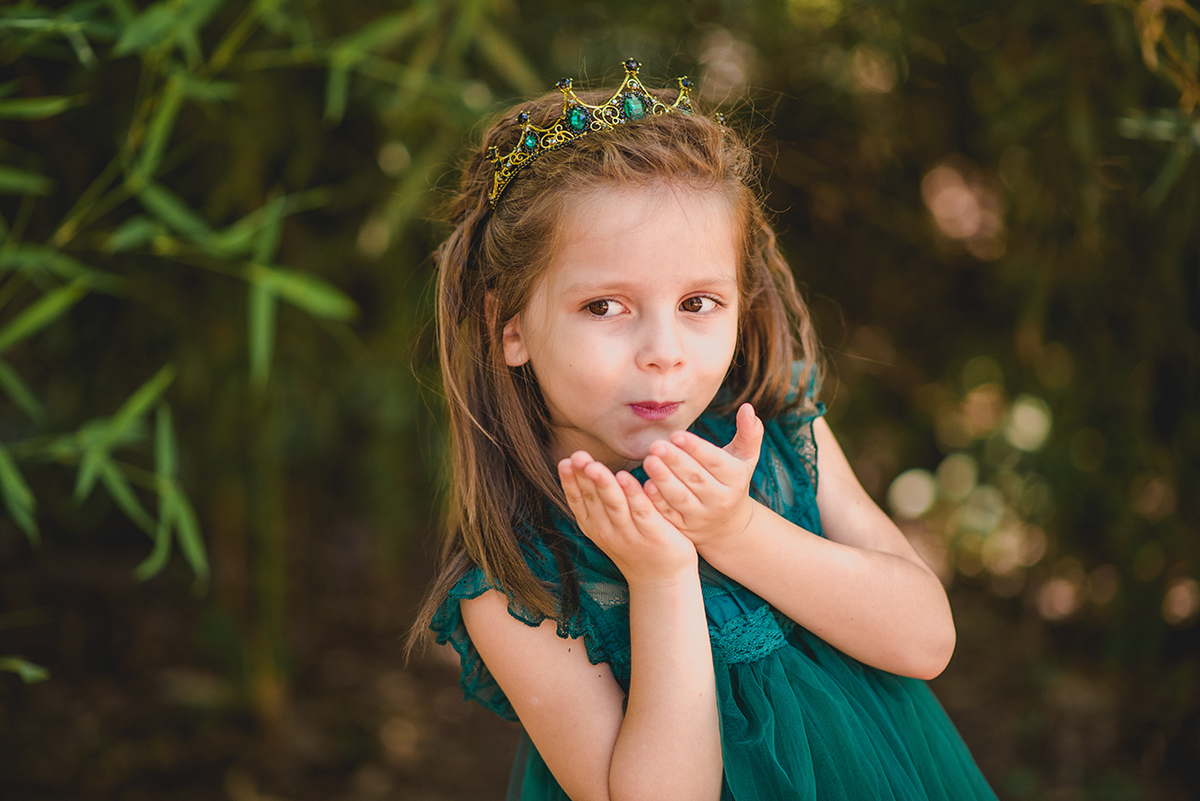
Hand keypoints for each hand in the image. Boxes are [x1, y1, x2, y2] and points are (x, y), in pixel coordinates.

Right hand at [558, 451, 697, 586]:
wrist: (661, 579)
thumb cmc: (635, 545)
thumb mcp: (609, 525)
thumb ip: (599, 501)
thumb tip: (587, 467)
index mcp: (594, 526)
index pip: (578, 501)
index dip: (570, 482)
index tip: (565, 461)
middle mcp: (608, 531)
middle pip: (593, 499)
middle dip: (584, 476)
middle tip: (577, 456)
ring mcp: (630, 533)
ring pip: (614, 504)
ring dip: (603, 484)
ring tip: (594, 466)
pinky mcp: (653, 533)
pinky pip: (641, 510)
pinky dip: (632, 494)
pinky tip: (625, 478)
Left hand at [642, 403, 763, 547]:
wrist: (727, 525)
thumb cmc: (732, 480)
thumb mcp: (745, 458)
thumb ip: (749, 433)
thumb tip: (748, 407)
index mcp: (735, 479)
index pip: (715, 462)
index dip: (696, 449)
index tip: (677, 435)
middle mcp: (721, 500)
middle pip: (696, 479)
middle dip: (675, 461)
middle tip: (656, 445)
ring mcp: (701, 516)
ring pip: (680, 497)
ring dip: (663, 480)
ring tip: (648, 460)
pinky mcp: (684, 528)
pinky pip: (668, 515)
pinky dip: (656, 502)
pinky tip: (644, 486)